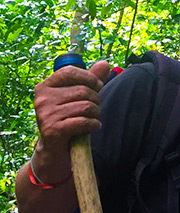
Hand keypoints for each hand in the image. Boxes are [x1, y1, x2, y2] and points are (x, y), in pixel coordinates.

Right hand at [32, 61, 109, 180]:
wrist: (55, 149)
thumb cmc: (67, 119)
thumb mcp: (76, 98)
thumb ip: (90, 80)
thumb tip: (105, 63)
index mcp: (45, 86)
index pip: (70, 72)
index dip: (89, 78)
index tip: (98, 86)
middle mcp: (42, 98)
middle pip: (82, 91)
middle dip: (96, 100)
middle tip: (94, 109)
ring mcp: (46, 114)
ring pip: (86, 106)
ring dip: (96, 114)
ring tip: (93, 119)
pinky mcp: (53, 130)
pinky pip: (83, 121)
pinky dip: (94, 124)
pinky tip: (93, 127)